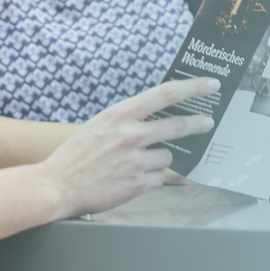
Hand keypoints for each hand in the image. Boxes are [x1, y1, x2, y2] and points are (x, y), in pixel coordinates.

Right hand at [38, 78, 218, 218]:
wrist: (59, 185)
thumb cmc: (76, 154)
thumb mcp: (99, 125)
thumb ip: (126, 121)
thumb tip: (154, 120)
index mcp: (120, 114)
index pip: (165, 94)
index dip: (193, 87)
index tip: (211, 84)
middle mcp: (131, 134)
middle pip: (178, 125)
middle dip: (198, 124)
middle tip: (207, 122)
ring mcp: (136, 160)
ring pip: (167, 157)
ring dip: (158, 160)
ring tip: (134, 164)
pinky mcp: (138, 184)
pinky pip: (158, 178)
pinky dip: (149, 178)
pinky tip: (129, 178)